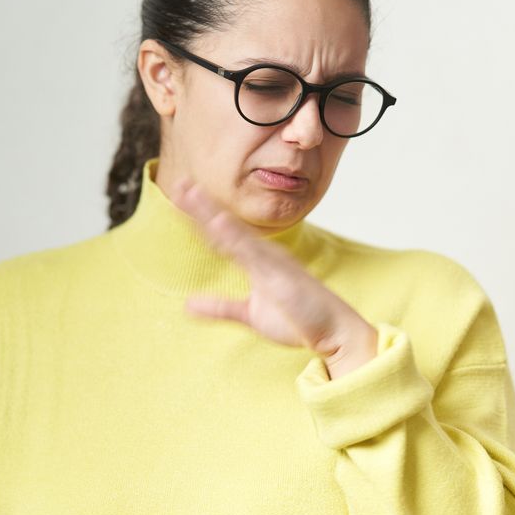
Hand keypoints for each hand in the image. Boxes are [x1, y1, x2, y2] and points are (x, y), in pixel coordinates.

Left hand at [168, 175, 378, 377]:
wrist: (335, 332)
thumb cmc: (298, 320)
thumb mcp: (250, 315)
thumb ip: (220, 307)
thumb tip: (187, 305)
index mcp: (256, 261)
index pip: (222, 235)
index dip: (200, 216)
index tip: (180, 197)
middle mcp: (264, 254)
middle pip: (225, 226)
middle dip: (200, 206)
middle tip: (179, 183)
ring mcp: (272, 261)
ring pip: (234, 232)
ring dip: (211, 212)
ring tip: (190, 193)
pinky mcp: (280, 274)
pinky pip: (253, 253)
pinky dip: (235, 236)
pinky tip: (218, 221)